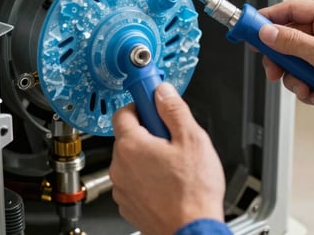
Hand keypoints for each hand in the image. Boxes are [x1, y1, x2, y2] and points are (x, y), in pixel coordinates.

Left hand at [109, 83, 225, 234]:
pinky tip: (169, 182)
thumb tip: (164, 92)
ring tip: (175, 165)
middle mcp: (121, 167)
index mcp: (132, 146)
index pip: (123, 112)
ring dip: (148, 157)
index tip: (152, 102)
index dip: (141, 105)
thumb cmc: (193, 192)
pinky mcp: (129, 204)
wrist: (191, 230)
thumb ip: (175, 110)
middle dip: (149, 132)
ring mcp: (123, 188)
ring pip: (132, 161)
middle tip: (173, 138)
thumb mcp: (192, 139)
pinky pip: (134, 182)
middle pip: (128, 137)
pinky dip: (147, 178)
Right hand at [258, 0, 313, 134]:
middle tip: (274, 71)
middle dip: (281, 59)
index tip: (248, 29)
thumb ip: (292, 43)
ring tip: (307, 88)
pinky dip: (309, 88)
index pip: (289, 9)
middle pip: (288, 38)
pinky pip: (307, 76)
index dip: (266, 19)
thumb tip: (268, 33)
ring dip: (296, 79)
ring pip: (295, 62)